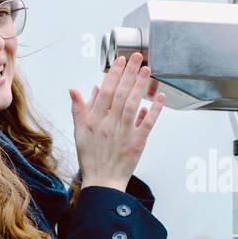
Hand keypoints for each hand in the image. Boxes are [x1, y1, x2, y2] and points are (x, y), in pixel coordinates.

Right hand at [68, 51, 164, 190]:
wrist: (102, 181)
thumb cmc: (91, 157)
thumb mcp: (79, 132)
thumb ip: (79, 109)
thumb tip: (77, 89)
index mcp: (94, 120)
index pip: (105, 91)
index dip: (113, 74)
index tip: (120, 60)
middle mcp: (109, 124)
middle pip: (121, 94)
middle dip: (129, 73)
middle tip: (136, 57)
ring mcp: (123, 133)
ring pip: (133, 105)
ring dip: (140, 86)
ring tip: (147, 70)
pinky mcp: (137, 143)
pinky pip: (147, 124)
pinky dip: (155, 110)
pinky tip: (160, 97)